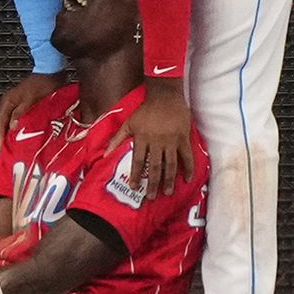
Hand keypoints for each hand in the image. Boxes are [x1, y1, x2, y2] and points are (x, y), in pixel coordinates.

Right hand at [0, 72, 66, 148]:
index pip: (0, 124)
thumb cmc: (42, 83)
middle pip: (5, 125)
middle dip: (6, 139)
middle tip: (10, 153)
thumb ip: (20, 113)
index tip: (2, 151)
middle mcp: (10, 104)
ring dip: (15, 135)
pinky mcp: (27, 106)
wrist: (53, 70)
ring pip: (13, 124)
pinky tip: (28, 138)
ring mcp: (18, 105)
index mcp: (8, 101)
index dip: (0, 138)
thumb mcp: (30, 99)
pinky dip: (23, 130)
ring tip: (19, 148)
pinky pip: (21, 121)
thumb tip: (12, 127)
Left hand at [106, 77, 194, 198]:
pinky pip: (187, 156)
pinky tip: (187, 179)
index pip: (138, 161)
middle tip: (151, 197)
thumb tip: (105, 154)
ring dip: (169, 180)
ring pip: (170, 164)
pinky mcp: (184, 138)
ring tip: (167, 192)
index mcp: (142, 138)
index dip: (135, 175)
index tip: (134, 188)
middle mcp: (157, 142)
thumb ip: (117, 139)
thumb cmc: (145, 111)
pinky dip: (189, 168)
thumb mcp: (128, 123)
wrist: (165, 96)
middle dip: (152, 183)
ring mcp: (172, 141)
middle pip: (154, 167)